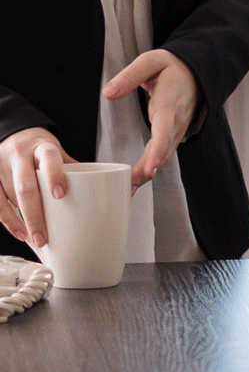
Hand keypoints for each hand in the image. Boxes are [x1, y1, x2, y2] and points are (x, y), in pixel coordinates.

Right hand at [0, 127, 72, 249]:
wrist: (13, 133)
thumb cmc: (40, 148)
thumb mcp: (58, 152)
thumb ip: (75, 170)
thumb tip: (115, 189)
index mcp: (42, 147)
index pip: (49, 157)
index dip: (54, 175)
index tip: (60, 195)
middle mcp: (20, 155)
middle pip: (25, 185)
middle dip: (34, 214)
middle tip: (45, 236)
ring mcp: (2, 165)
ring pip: (9, 195)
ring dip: (21, 221)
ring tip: (36, 239)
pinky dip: (7, 219)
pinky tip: (19, 232)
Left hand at [103, 50, 198, 192]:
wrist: (196, 72)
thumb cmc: (172, 67)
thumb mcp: (150, 61)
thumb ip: (129, 76)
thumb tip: (108, 93)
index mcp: (170, 103)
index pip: (165, 130)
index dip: (157, 151)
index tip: (149, 168)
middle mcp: (176, 121)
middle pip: (164, 151)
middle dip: (148, 170)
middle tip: (130, 185)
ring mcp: (177, 130)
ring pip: (165, 156)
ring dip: (149, 173)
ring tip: (130, 188)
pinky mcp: (173, 135)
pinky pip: (164, 154)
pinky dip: (152, 168)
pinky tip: (138, 180)